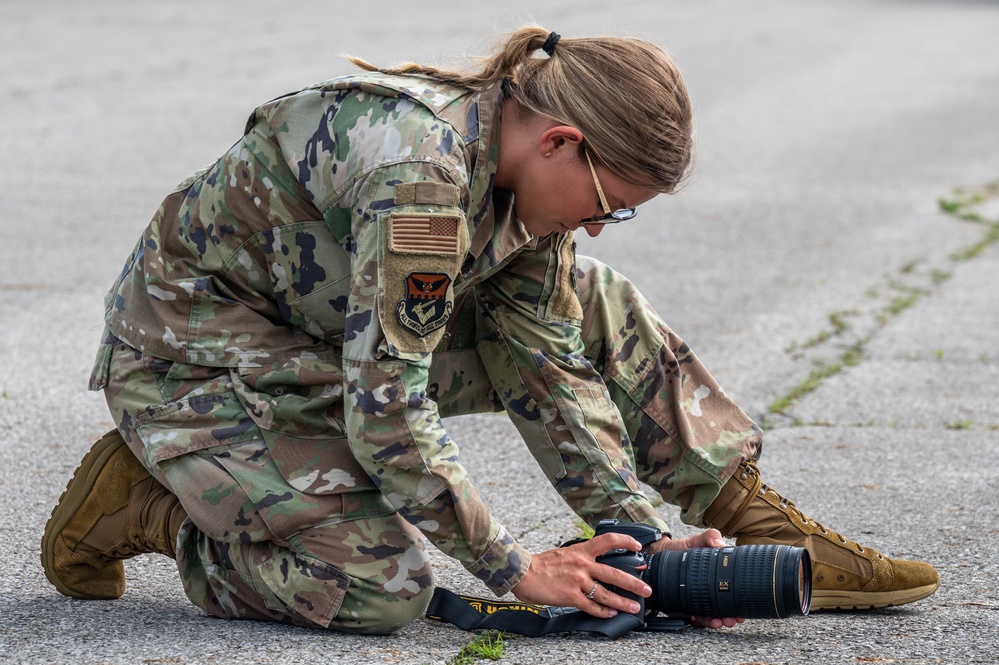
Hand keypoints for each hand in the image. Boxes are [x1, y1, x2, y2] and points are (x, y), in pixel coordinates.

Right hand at [511, 532, 652, 618]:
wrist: (524, 572)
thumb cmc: (543, 563)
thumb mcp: (566, 552)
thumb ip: (583, 556)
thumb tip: (598, 563)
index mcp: (582, 550)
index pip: (609, 540)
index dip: (626, 541)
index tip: (638, 547)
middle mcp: (582, 564)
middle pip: (615, 572)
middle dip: (634, 583)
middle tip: (646, 589)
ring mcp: (578, 581)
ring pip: (606, 593)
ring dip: (623, 602)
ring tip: (634, 606)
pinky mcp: (571, 596)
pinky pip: (592, 606)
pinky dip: (603, 611)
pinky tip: (611, 613)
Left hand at [648, 528, 744, 628]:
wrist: (658, 553)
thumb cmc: (681, 548)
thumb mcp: (696, 541)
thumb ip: (709, 538)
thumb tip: (719, 544)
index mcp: (714, 579)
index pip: (729, 594)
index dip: (736, 604)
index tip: (741, 610)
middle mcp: (706, 592)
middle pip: (721, 609)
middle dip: (729, 617)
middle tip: (732, 619)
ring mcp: (694, 600)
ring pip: (707, 616)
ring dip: (715, 621)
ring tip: (718, 622)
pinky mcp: (680, 605)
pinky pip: (689, 617)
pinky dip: (696, 621)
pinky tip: (699, 621)